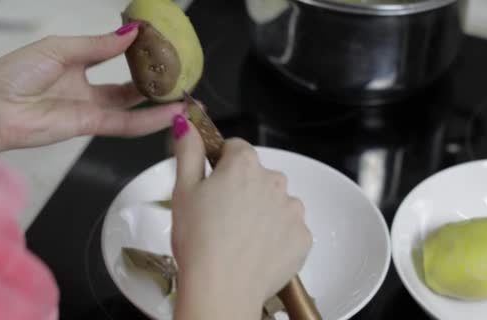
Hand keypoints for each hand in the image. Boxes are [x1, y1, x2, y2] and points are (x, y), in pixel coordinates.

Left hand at [0, 22, 184, 160]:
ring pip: (132, 106)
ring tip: (185, 96)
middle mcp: (86, 87)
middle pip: (127, 85)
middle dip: (152, 80)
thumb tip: (131, 34)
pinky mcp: (91, 127)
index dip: (133, 48)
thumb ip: (97, 46)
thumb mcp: (59, 49)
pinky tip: (171, 114)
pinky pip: (126, 124)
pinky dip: (149, 120)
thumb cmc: (15, 74)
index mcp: (74, 62)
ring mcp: (90, 108)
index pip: (111, 54)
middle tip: (177, 73)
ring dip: (158, 103)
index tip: (157, 41)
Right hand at [169, 115, 312, 319]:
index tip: (214, 183)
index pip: (236, 148)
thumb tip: (186, 123)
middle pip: (258, 175)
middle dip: (244, 189)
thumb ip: (188, 150)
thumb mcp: (183, 190)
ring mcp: (292, 210)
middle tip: (222, 216)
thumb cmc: (199, 241)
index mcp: (244, 165)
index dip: (222, 165)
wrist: (221, 288)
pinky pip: (289, 228)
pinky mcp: (303, 237)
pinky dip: (277, 236)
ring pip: (276, 202)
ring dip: (263, 212)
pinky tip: (256, 250)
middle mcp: (274, 181)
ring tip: (240, 236)